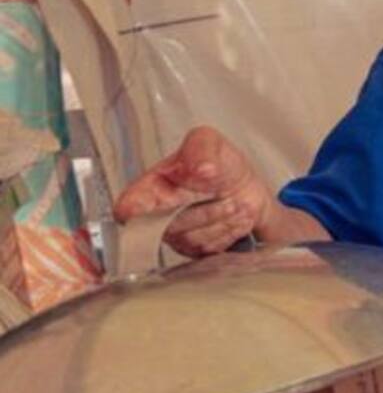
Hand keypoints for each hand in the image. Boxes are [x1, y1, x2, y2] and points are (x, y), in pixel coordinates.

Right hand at [113, 127, 272, 257]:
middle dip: (205, 213)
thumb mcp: (209, 142)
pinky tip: (234, 216)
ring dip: (222, 220)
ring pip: (195, 239)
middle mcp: (157, 216)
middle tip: (227, 199)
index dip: (132, 210)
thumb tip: (201, 168)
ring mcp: (176, 236)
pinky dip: (230, 230)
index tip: (138, 209)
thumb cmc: (218, 163)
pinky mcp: (194, 250)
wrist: (244, 186)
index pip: (129, 206)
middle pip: (171, 227)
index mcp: (150, 188)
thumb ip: (201, 147)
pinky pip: (211, 248)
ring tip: (233, 203)